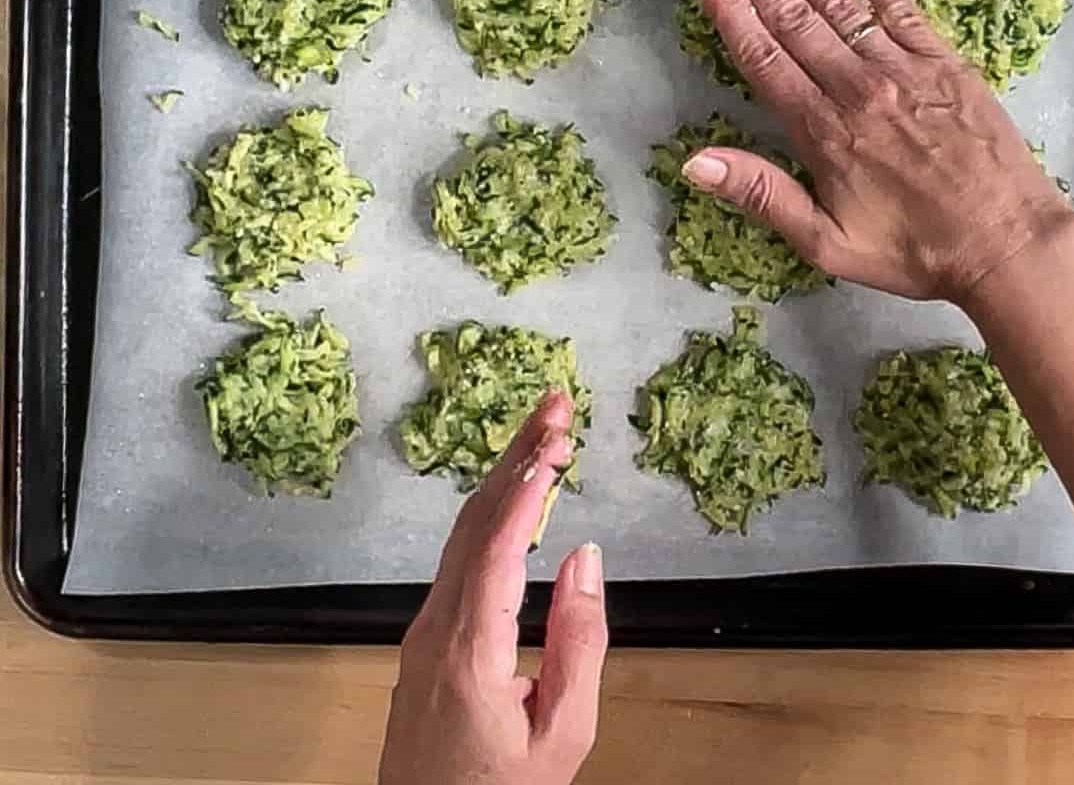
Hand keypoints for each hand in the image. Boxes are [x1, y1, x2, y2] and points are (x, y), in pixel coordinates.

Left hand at [380, 393, 606, 784]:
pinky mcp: (426, 637)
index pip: (497, 542)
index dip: (528, 482)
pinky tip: (516, 498)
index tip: (556, 433)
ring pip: (462, 533)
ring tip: (545, 435)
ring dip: (504, 478)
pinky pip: (459, 557)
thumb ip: (579, 642)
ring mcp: (424, 628)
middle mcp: (436, 624)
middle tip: (554, 404)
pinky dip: (492, 513)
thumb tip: (585, 557)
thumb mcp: (561, 735)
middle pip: (475, 519)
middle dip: (516, 454)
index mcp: (469, 647)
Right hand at [683, 0, 1073, 303]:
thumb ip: (763, 196)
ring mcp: (903, 68)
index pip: (763, 54)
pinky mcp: (943, 61)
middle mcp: (857, 87)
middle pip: (793, 13)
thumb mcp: (826, 244)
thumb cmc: (912, 251)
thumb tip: (694, 161)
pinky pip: (899, 6)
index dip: (730, 3)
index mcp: (823, 131)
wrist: (1008, 243)